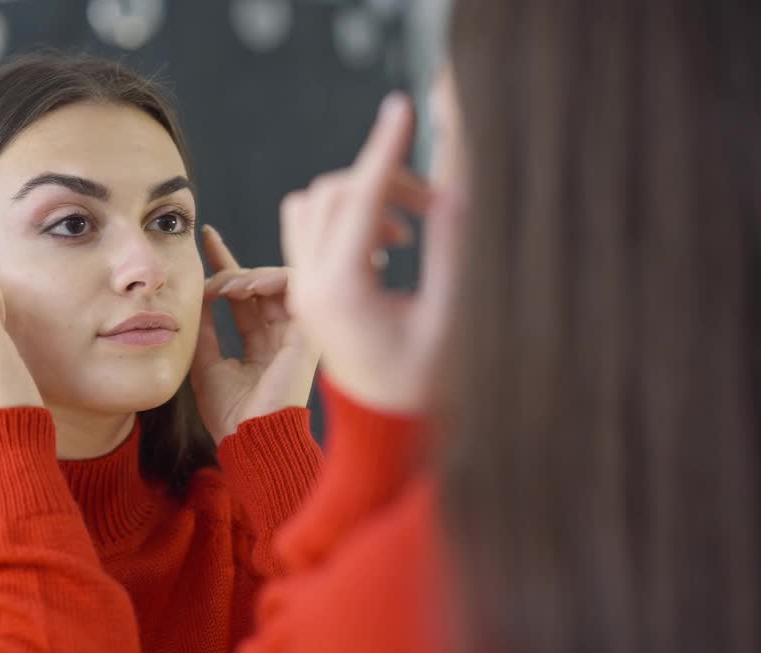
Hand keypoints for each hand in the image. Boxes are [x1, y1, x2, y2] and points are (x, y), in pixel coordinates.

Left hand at [190, 225, 320, 443]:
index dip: (226, 263)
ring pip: (280, 280)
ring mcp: (298, 333)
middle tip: (210, 280)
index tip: (205, 238)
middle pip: (261, 283)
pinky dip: (272, 278)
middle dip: (232, 267)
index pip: (246, 294)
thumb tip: (194, 295)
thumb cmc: (229, 414)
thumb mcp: (206, 364)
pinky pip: (298, 287)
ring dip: (250, 274)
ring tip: (227, 287)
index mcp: (263, 345)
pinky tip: (248, 287)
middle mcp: (283, 335)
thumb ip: (204, 330)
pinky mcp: (309, 331)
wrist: (252, 440)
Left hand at [281, 93, 459, 411]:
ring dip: (359, 200)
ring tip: (406, 234)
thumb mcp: (449, 320)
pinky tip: (387, 250)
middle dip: (380, 182)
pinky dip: (345, 220)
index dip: (386, 149)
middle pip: (330, 192)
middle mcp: (310, 285)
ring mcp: (302, 289)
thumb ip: (452, 253)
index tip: (401, 109)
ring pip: (312, 206)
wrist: (382, 435)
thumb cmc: (424, 389)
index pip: (360, 197)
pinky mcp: (306, 293)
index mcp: (341, 291)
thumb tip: (458, 192)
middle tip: (432, 206)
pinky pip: (308, 231)